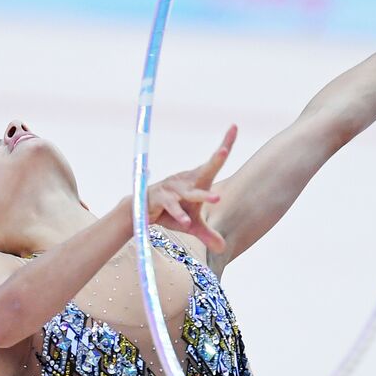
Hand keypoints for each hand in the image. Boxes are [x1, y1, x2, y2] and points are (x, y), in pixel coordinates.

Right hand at [143, 125, 236, 252]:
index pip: (214, 162)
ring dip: (203, 195)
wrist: (141, 212)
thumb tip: (222, 248)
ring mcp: (172, 189)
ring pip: (190, 193)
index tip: (234, 126)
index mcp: (197, 181)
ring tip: (217, 198)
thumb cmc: (172, 214)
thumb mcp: (192, 225)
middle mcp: (186, 181)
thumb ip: (207, 235)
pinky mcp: (160, 199)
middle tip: (225, 150)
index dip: (225, 144)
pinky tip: (185, 222)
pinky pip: (171, 207)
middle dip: (216, 160)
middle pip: (205, 170)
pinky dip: (178, 215)